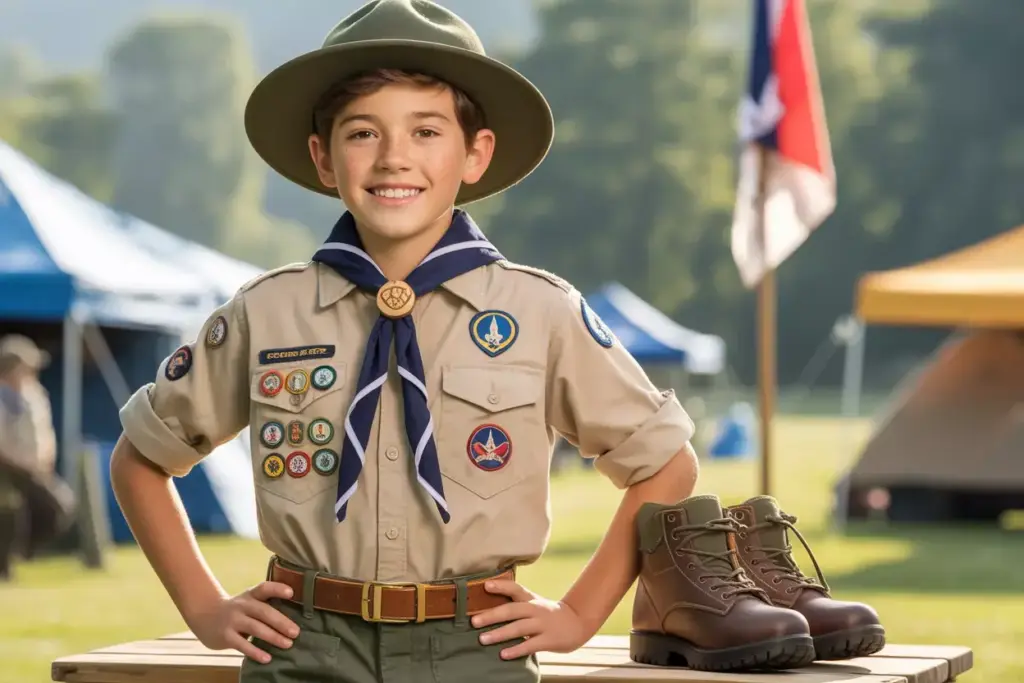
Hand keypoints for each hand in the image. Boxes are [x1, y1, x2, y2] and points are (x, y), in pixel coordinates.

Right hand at [186, 581, 300, 663]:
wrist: (203, 613)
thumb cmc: (236, 610)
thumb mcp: (248, 601)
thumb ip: (265, 606)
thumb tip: (291, 620)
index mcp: (250, 595)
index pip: (264, 588)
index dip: (278, 589)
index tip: (291, 593)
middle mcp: (242, 606)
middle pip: (264, 612)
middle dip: (281, 622)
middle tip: (296, 632)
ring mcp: (233, 620)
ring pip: (255, 628)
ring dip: (273, 637)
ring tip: (287, 644)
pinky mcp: (226, 636)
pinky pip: (242, 645)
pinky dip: (255, 652)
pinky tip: (267, 658)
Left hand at [470, 580, 591, 659]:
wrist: (577, 623)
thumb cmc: (547, 614)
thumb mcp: (534, 604)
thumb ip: (515, 604)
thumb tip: (486, 608)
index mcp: (530, 599)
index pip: (515, 588)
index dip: (501, 586)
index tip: (485, 585)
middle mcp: (536, 609)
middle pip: (512, 610)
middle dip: (492, 615)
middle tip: (474, 621)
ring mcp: (543, 624)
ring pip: (519, 628)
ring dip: (500, 634)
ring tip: (483, 639)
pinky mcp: (549, 639)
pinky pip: (530, 645)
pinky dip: (516, 649)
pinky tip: (503, 654)